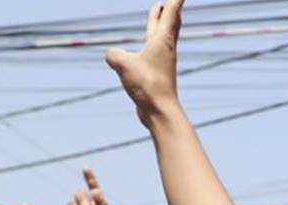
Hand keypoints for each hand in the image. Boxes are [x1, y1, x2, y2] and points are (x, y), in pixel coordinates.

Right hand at [106, 0, 182, 125]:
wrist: (160, 111)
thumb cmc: (147, 85)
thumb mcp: (123, 64)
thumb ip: (114, 54)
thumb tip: (112, 55)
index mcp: (162, 41)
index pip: (171, 13)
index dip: (175, 1)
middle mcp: (166, 49)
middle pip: (171, 23)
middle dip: (170, 10)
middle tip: (171, 1)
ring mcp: (163, 62)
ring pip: (164, 36)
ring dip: (162, 24)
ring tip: (159, 17)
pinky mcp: (158, 73)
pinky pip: (155, 52)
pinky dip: (152, 42)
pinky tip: (146, 48)